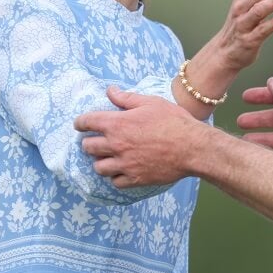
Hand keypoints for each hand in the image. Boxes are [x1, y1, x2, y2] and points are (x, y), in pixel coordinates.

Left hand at [75, 87, 207, 186]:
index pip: (87, 122)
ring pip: (99, 167)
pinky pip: (115, 182)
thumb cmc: (173, 121)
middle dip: (89, 142)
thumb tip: (110, 91)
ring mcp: (124, 164)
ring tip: (107, 158)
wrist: (192, 147)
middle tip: (95, 141)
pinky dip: (115, 177)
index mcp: (117, 124)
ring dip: (100, 161)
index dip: (80, 122)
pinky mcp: (135, 178)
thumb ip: (127, 98)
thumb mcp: (151, 102)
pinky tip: (121, 171)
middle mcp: (116, 145)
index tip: (80, 124)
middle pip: (88, 147)